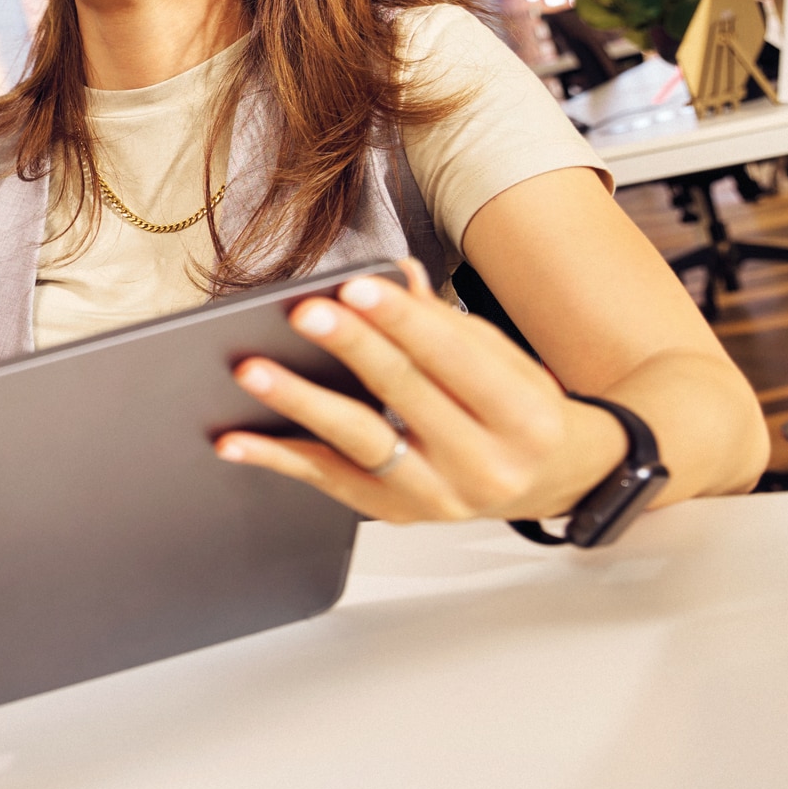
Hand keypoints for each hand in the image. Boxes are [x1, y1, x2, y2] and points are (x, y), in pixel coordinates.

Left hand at [215, 264, 628, 523]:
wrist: (552, 480)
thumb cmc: (520, 411)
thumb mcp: (502, 360)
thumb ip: (445, 322)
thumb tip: (396, 274)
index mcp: (521, 414)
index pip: (452, 357)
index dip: (402, 320)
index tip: (356, 286)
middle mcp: (484, 463)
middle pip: (404, 393)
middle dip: (351, 348)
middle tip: (302, 313)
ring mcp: (439, 497)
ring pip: (361, 442)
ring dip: (301, 403)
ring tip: (253, 370)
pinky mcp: (397, 514)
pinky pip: (328, 481)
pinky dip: (279, 458)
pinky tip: (235, 439)